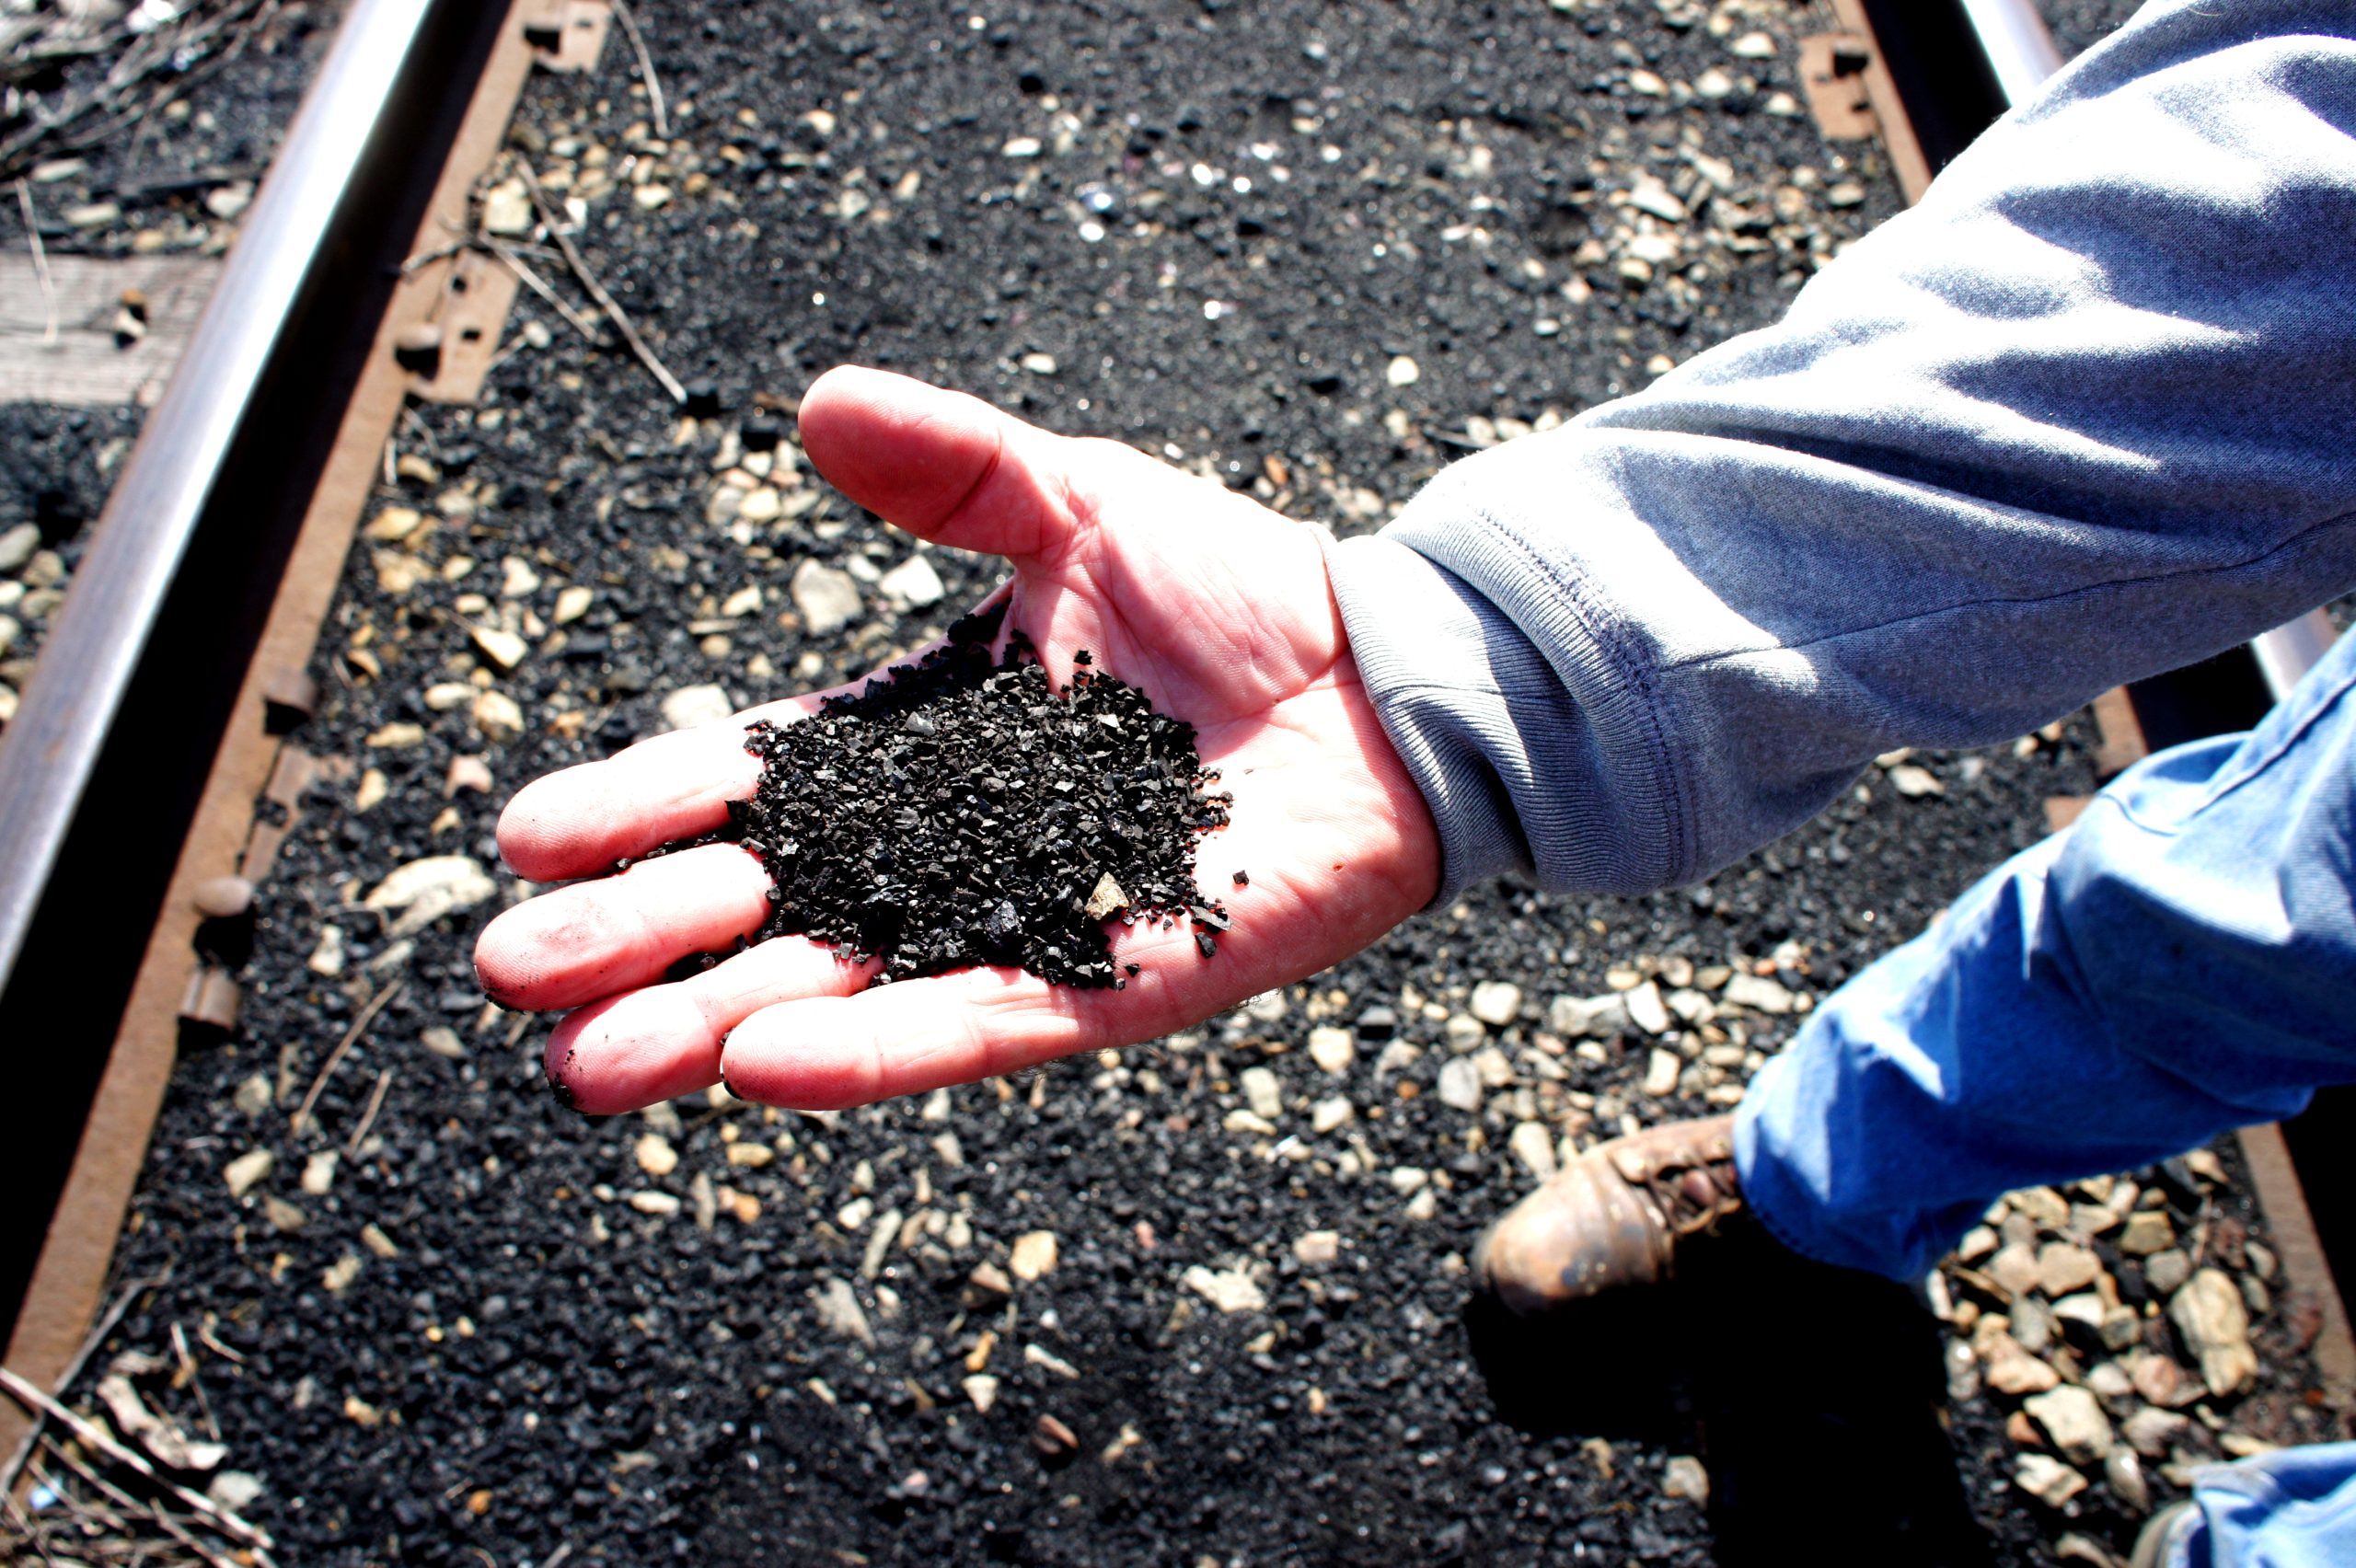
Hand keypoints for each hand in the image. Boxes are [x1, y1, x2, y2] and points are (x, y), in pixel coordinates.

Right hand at [474, 366, 1439, 1112]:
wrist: (1387, 676)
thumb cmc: (1241, 594)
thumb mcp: (1077, 503)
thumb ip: (953, 469)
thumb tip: (818, 401)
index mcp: (920, 745)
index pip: (751, 785)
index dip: (644, 811)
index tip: (532, 839)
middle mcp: (950, 849)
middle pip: (765, 907)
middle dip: (641, 940)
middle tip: (518, 972)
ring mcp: (1023, 923)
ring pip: (843, 991)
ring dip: (717, 1025)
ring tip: (594, 1066)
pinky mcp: (1112, 982)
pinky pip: (977, 1026)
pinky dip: (875, 1048)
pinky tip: (764, 1067)